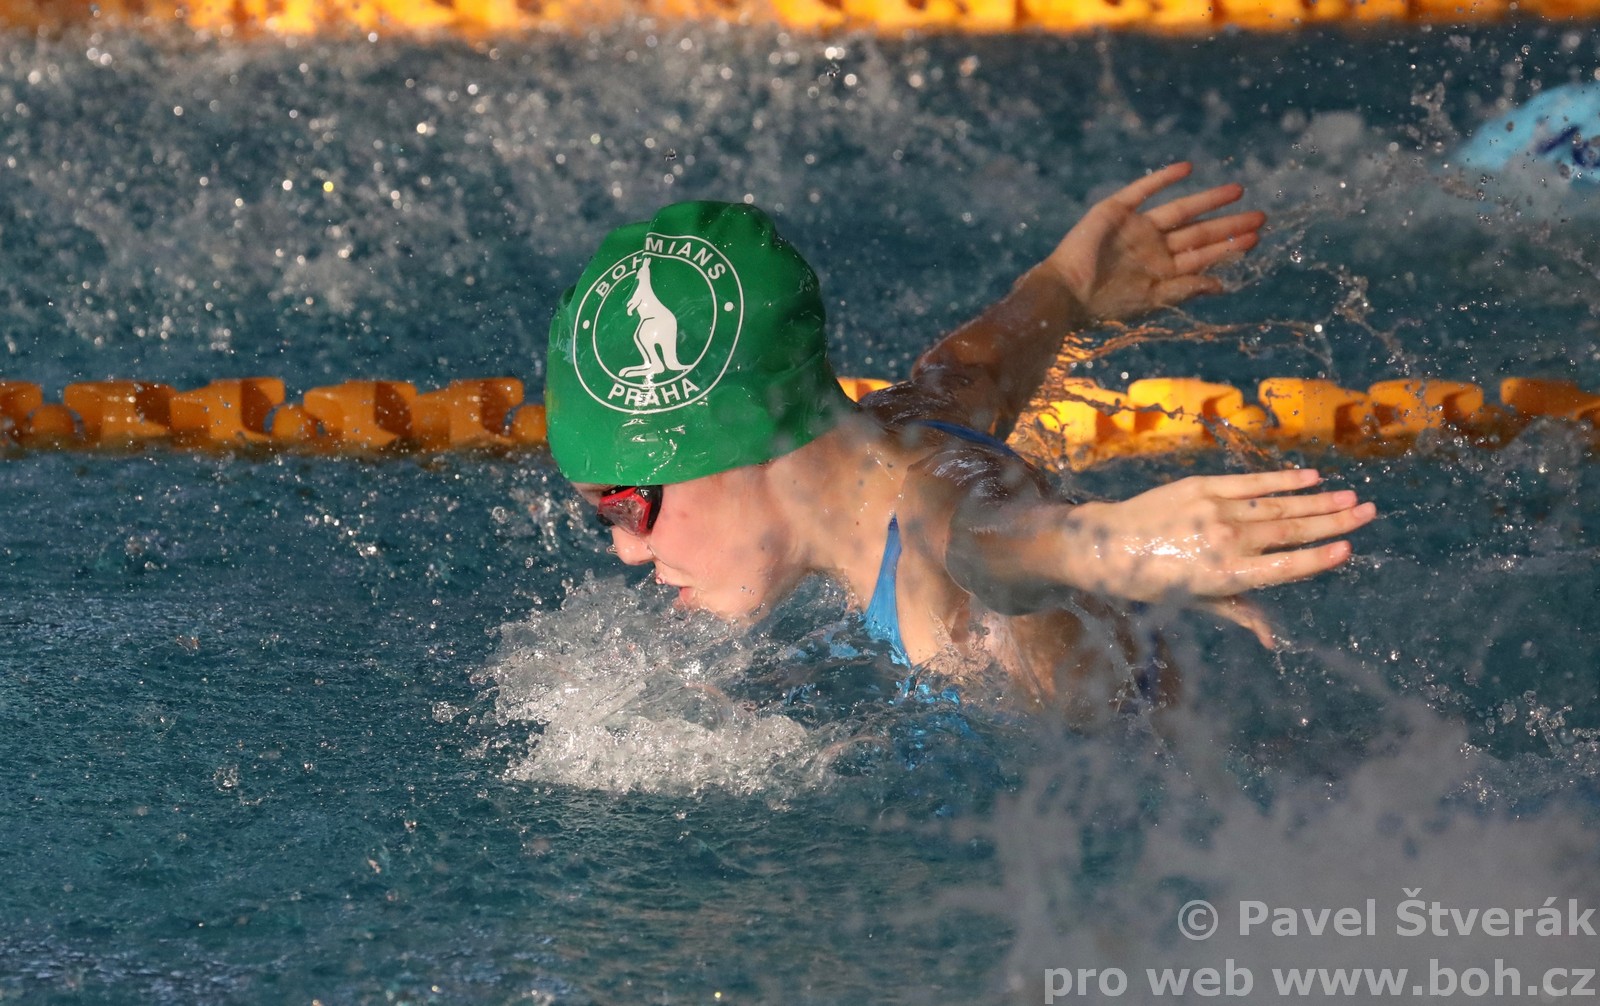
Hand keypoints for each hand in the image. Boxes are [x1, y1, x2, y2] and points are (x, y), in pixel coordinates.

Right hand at [1045, 162, 1265, 321]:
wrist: (1066, 293)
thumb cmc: (1105, 305)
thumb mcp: (1151, 299)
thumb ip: (1185, 289)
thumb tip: (1222, 285)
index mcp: (1162, 271)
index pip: (1203, 256)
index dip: (1229, 247)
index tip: (1256, 238)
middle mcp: (1153, 248)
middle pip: (1199, 232)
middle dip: (1228, 225)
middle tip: (1261, 216)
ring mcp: (1136, 228)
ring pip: (1180, 210)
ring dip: (1208, 200)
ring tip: (1237, 190)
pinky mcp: (1116, 211)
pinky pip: (1143, 190)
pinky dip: (1164, 179)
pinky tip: (1187, 169)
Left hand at [1067, 469, 1374, 613]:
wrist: (1107, 545)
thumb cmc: (1153, 582)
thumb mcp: (1196, 603)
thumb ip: (1241, 612)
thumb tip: (1274, 643)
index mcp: (1226, 576)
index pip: (1284, 568)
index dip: (1317, 558)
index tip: (1348, 548)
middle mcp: (1225, 541)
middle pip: (1290, 531)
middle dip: (1334, 521)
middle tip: (1369, 512)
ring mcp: (1215, 510)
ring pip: (1277, 505)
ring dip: (1317, 499)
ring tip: (1351, 496)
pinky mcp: (1203, 486)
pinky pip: (1251, 482)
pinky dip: (1282, 479)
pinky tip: (1310, 476)